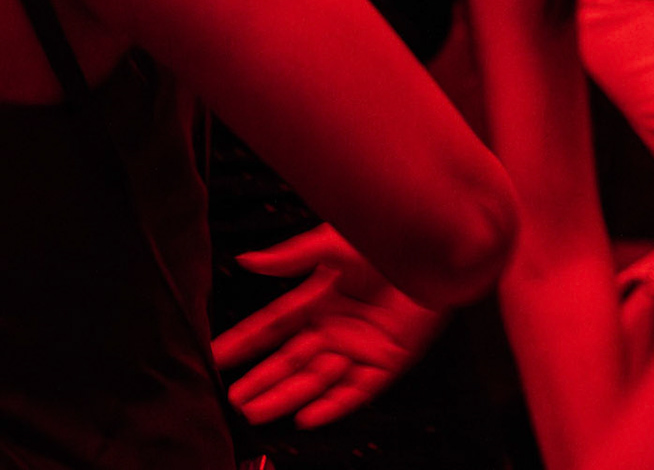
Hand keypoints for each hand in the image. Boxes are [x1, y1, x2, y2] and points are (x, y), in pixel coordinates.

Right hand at [212, 224, 447, 427]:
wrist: (436, 245)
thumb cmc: (389, 236)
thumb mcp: (334, 244)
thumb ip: (290, 257)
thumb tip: (246, 260)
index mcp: (318, 297)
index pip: (272, 325)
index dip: (244, 341)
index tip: (217, 355)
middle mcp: (334, 326)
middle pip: (290, 360)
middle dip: (261, 380)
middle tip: (233, 398)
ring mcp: (359, 346)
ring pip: (315, 379)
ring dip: (286, 396)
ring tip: (256, 412)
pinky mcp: (387, 361)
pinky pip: (355, 390)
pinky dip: (332, 405)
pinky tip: (307, 417)